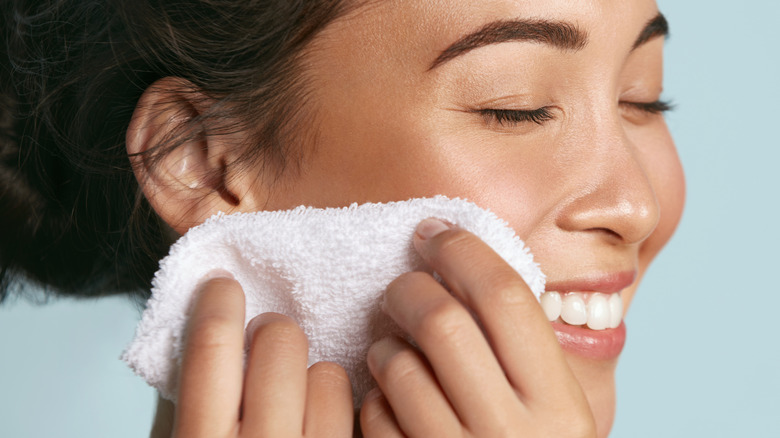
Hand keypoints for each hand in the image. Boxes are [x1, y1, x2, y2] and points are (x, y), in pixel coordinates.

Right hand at [173, 277, 353, 437]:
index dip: (218, 301)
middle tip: (264, 340)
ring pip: (327, 372)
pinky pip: (358, 407)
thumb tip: (203, 331)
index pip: (212, 344)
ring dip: (311, 375)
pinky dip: (337, 406)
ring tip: (294, 401)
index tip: (223, 285)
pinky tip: (318, 423)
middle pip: (279, 341)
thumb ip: (195, 401)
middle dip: (272, 329)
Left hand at [360, 219, 595, 436]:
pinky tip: (389, 398)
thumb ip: (529, 354)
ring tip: (393, 348)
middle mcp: (515, 435)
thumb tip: (468, 268)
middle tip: (402, 287)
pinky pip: (374, 413)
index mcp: (562, 406)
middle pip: (443, 320)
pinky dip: (373, 394)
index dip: (463, 251)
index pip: (506, 297)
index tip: (435, 233)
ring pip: (398, 364)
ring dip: (386, 344)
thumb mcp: (556, 414)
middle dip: (410, 289)